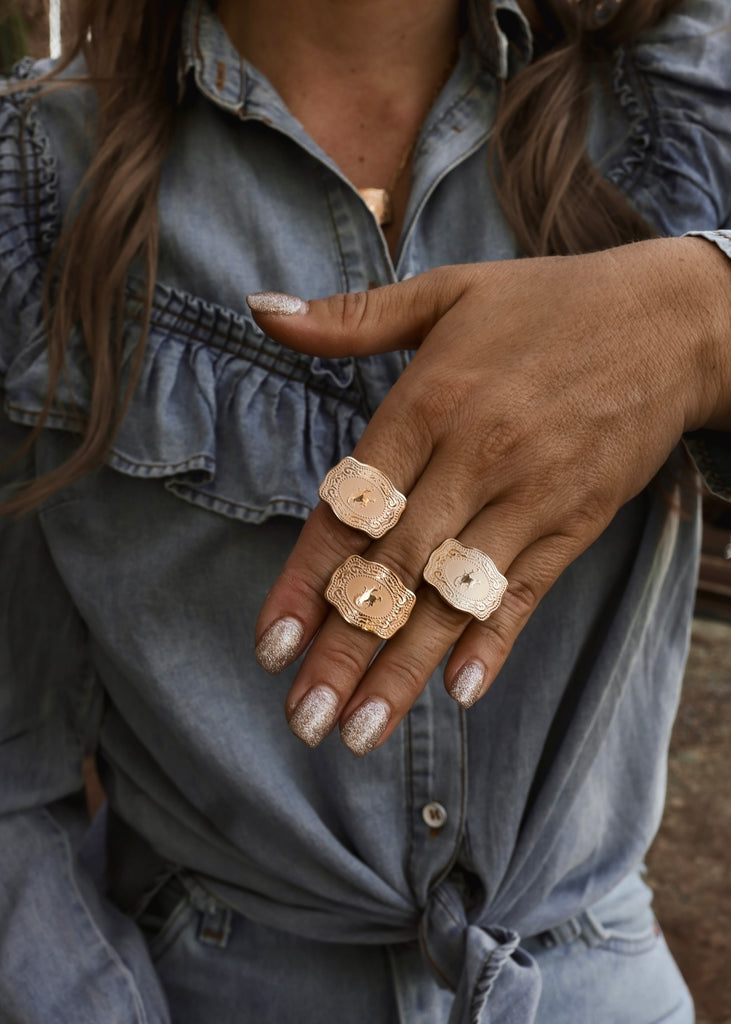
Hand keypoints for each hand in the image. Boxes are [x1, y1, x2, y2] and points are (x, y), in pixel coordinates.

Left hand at [248, 237, 730, 754]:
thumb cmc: (547, 305)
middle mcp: (473, 457)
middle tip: (303, 720)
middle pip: (393, 570)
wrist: (669, 321)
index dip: (305, 581)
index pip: (349, 510)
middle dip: (343, 652)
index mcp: (427, 402)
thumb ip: (347, 317)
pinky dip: (495, 641)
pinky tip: (460, 691)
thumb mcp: (443, 292)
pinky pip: (526, 590)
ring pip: (453, 596)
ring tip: (360, 735)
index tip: (271, 646)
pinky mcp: (575, 521)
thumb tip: (258, 310)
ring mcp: (529, 494)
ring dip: (404, 670)